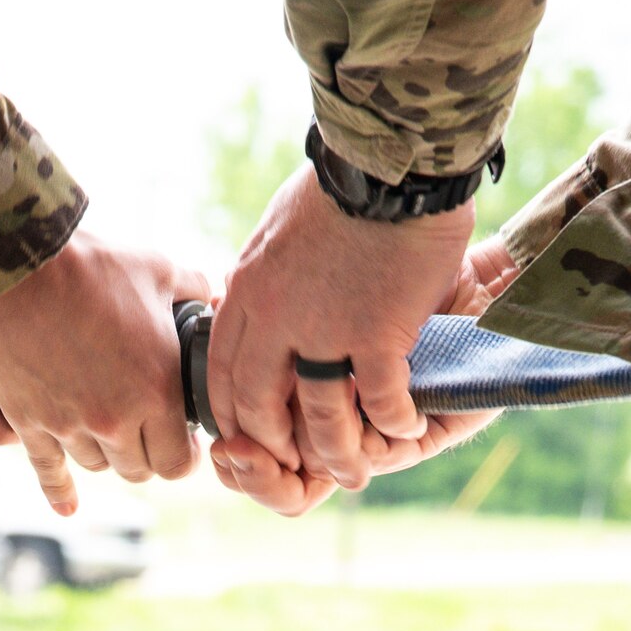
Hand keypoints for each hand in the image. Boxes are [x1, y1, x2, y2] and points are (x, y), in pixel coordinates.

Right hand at [0, 232, 209, 513]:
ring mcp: (69, 426)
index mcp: (156, 391)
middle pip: (139, 470)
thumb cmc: (92, 263)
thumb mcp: (158, 270)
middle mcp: (115, 419)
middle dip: (146, 454)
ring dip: (105, 453)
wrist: (15, 262)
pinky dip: (59, 492)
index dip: (181, 453)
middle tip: (145, 433)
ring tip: (106, 429)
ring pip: (98, 466)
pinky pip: (49, 472)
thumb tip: (217, 299)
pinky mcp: (29, 423)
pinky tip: (68, 508)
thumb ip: (195, 291)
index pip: (178, 462)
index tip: (179, 440)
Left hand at [206, 165, 474, 488]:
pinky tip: (407, 427)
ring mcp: (323, 331)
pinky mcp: (375, 335)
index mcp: (245, 293)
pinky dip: (393, 423)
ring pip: (318, 419)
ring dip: (339, 453)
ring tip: (355, 472)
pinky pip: (379, 402)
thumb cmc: (343, 182)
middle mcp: (274, 320)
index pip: (222, 373)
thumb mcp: (277, 231)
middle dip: (275, 447)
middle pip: (260, 407)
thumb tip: (253, 296)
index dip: (234, 414)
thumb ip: (263, 277)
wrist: (391, 158)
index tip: (250, 435)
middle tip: (298, 465)